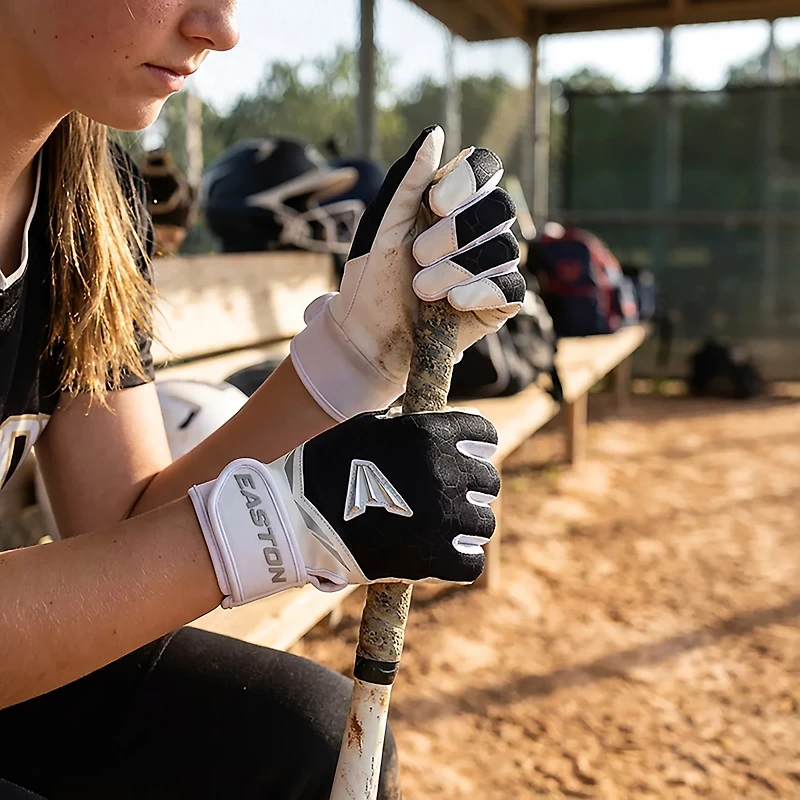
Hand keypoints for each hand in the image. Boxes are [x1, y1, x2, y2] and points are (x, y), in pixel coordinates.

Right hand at [189, 409, 499, 606]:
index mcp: (429, 434)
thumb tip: (432, 423)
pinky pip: (471, 563)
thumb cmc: (325, 467)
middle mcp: (444, 471)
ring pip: (482, 523)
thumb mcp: (367, 428)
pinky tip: (440, 557)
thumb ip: (408, 427)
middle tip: (445, 499)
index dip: (477, 445)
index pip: (483, 434)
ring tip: (440, 530)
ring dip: (465, 526)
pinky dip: (459, 561)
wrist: (292, 517)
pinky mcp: (434, 558)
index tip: (468, 455)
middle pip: (487, 481)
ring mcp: (442, 517)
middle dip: (469, 488)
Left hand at [291, 126, 524, 420]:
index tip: (434, 203)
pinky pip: (510, 286)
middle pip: (501, 208)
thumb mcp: (384, 226)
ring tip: (422, 289)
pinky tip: (453, 301)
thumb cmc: (373, 278)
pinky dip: (480, 290)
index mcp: (452, 202)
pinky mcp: (499, 302)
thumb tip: (434, 134)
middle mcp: (478, 230)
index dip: (468, 181)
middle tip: (418, 255)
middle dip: (457, 232)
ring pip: (504, 250)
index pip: (485, 168)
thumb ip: (409, 181)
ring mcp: (492, 266)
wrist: (368, 336)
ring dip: (456, 268)